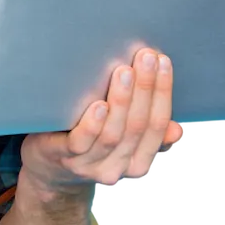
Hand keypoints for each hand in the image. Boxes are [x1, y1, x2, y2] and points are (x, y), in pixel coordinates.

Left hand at [19, 48, 187, 191]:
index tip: (162, 60)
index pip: (157, 125)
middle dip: (145, 88)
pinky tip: (99, 105)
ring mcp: (90, 165)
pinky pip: (82, 142)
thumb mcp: (119, 138)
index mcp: (138, 160)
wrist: (47, 168)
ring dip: (122, 100)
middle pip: (138, 125)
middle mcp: (118, 166)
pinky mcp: (64, 157)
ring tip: (124, 71)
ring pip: (113, 133)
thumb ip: (145, 131)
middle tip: (145, 56)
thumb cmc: (88, 141)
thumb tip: (176, 128)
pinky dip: (93, 124)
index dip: (162, 92)